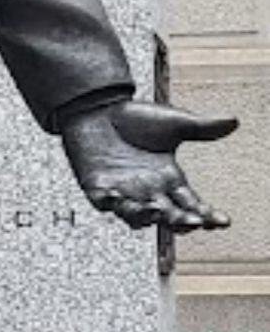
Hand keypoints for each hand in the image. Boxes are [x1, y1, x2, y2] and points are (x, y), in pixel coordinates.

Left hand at [61, 99, 236, 233]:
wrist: (99, 109)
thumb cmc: (134, 119)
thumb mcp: (173, 123)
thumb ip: (201, 127)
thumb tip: (233, 121)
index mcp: (169, 178)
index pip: (192, 203)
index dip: (207, 214)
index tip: (223, 221)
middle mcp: (148, 191)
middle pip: (169, 215)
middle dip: (182, 220)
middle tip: (194, 222)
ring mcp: (123, 192)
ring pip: (137, 216)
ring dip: (147, 216)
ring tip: (157, 211)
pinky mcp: (98, 187)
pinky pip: (105, 202)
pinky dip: (110, 202)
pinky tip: (117, 196)